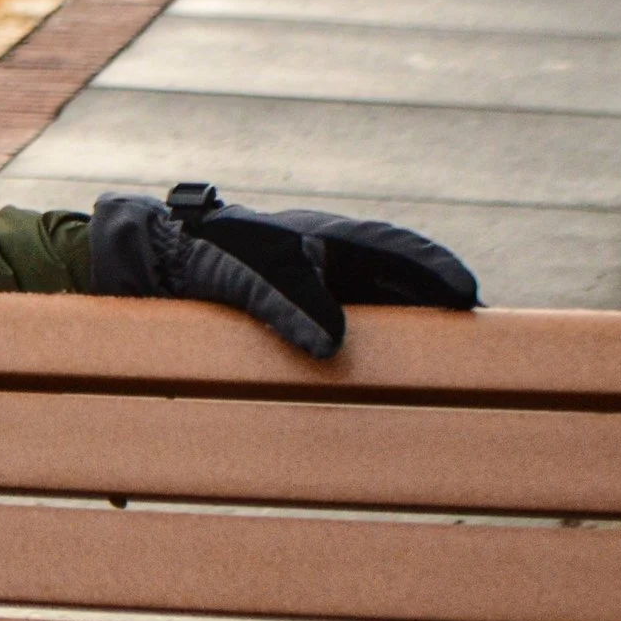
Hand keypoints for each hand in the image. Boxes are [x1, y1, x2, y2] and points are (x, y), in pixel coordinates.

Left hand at [88, 184, 477, 358]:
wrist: (148, 265)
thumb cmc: (197, 258)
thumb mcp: (239, 276)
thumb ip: (285, 304)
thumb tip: (333, 347)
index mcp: (322, 237)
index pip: (392, 250)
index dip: (433, 270)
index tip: (468, 296)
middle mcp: (325, 262)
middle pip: (394, 282)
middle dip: (432, 305)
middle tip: (473, 337)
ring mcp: (312, 290)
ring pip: (373, 310)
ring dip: (405, 334)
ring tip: (440, 368)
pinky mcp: (293, 320)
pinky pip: (342, 336)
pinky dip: (367, 356)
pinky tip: (377, 382)